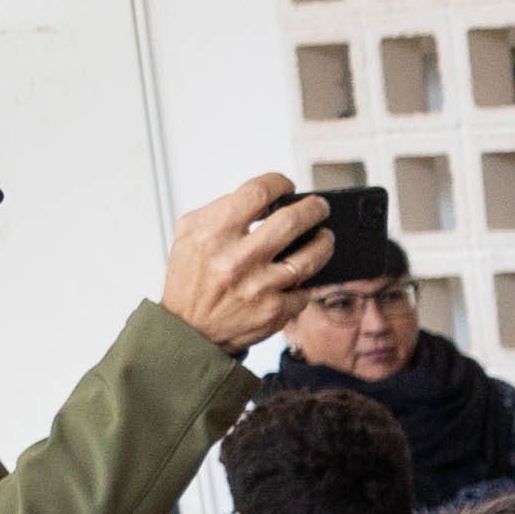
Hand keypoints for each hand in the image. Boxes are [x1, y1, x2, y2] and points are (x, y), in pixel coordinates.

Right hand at [163, 176, 334, 349]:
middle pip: (292, 220)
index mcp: (213, 234)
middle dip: (314, 208)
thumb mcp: (189, 234)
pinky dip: (306, 281)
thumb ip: (221, 209)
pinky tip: (304, 274)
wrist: (190, 330)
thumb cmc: (191, 278)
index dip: (279, 183)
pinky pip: (305, 290)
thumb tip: (263, 198)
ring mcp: (259, 287)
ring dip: (324, 242)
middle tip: (320, 207)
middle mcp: (237, 259)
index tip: (286, 186)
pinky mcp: (274, 311)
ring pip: (311, 256)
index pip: (258, 193)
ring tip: (325, 236)